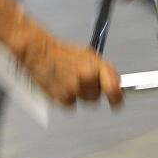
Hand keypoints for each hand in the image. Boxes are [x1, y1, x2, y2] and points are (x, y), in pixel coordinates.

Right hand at [9, 24, 123, 107]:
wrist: (40, 54)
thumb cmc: (63, 54)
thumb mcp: (89, 56)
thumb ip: (103, 71)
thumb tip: (115, 84)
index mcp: (96, 66)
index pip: (114, 88)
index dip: (117, 98)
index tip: (117, 102)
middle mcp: (87, 78)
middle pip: (97, 96)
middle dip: (93, 91)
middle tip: (83, 81)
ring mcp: (74, 89)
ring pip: (84, 100)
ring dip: (80, 94)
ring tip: (70, 80)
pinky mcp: (61, 98)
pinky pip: (70, 103)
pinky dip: (67, 97)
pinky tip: (61, 85)